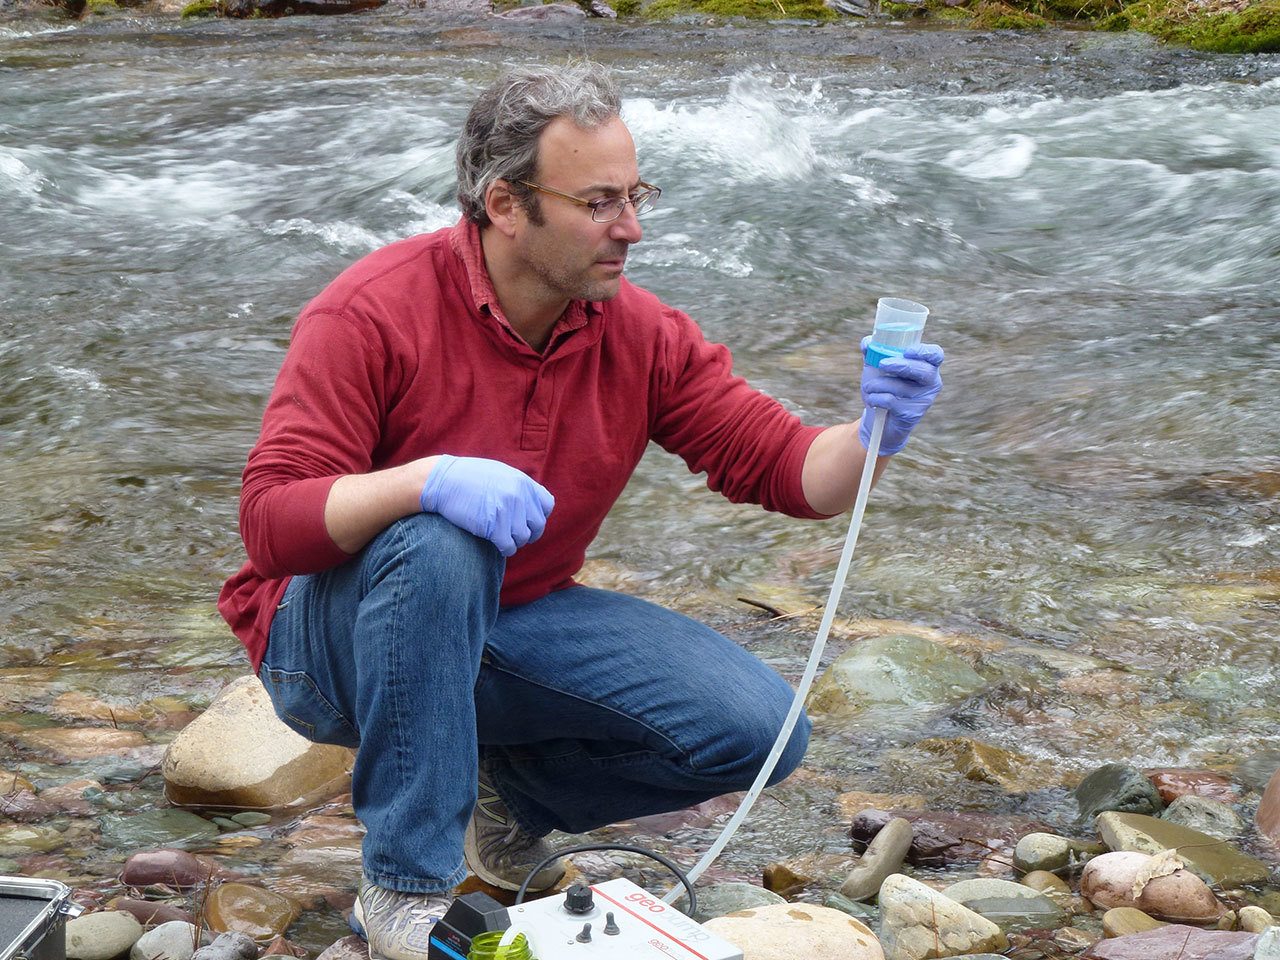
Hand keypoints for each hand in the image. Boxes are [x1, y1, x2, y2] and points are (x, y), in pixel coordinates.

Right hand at [419, 456, 553, 557]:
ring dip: (514, 541)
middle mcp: (519, 496)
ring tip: (503, 537)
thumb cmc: (468, 477)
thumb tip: (530, 502)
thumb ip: (517, 487)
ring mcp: (507, 511)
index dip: (539, 515)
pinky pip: (509, 546)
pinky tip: (496, 544)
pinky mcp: (494, 527)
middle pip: (538, 525)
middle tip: (516, 535)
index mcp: (523, 482)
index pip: (547, 505)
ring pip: (523, 538)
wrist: (442, 481)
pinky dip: (505, 549)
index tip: (527, 520)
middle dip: (529, 533)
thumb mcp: (499, 473)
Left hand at [859, 339, 943, 454]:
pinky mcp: (912, 414)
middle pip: (923, 370)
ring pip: (901, 386)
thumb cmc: (883, 388)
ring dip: (878, 384)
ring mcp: (923, 399)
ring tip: (869, 387)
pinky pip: (891, 401)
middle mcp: (930, 382)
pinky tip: (872, 400)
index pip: (936, 355)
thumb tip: (867, 341)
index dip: (925, 351)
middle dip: (901, 365)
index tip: (907, 351)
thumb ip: (873, 352)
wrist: (879, 420)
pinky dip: (875, 398)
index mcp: (926, 366)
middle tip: (882, 364)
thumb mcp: (877, 368)